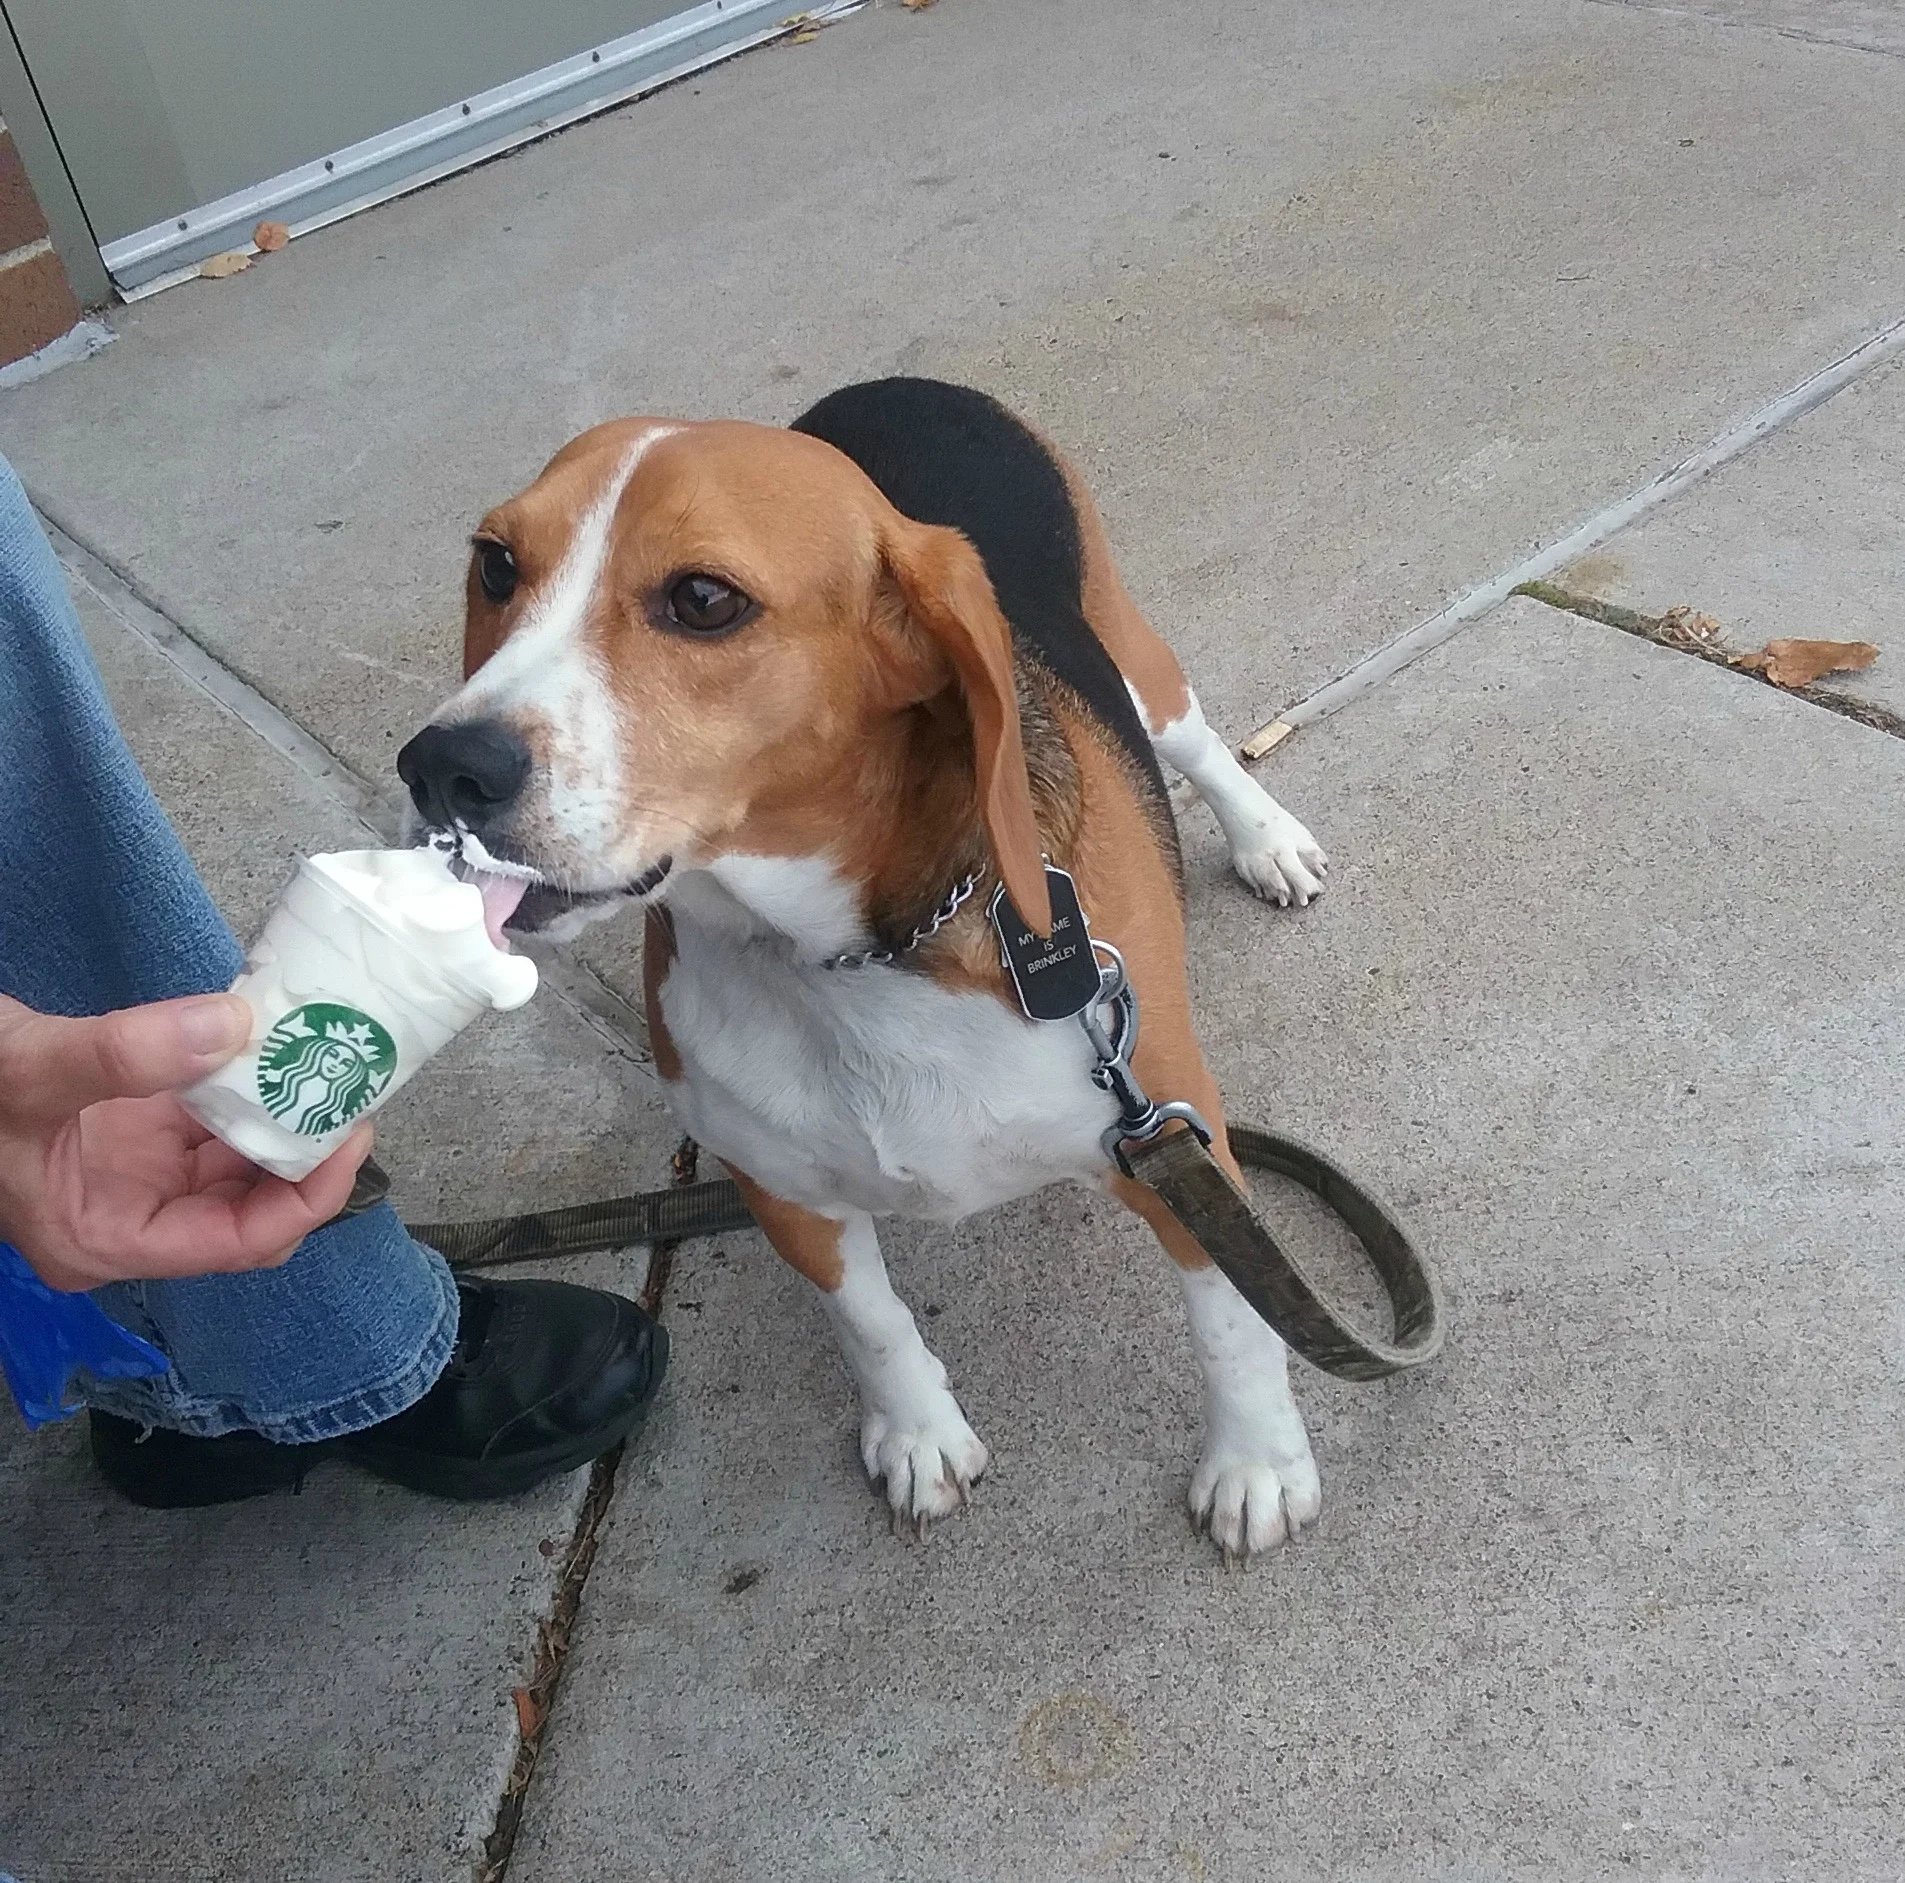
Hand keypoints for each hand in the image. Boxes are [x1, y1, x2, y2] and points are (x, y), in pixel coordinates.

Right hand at [0, 992, 371, 1291]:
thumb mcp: (26, 1069)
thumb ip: (121, 1054)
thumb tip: (231, 1027)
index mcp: (104, 1238)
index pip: (238, 1243)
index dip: (307, 1197)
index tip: (351, 1135)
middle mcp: (129, 1216)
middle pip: (251, 1205)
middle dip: (306, 1151)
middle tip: (351, 1084)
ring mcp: (133, 1173)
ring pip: (238, 1159)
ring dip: (283, 1113)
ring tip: (327, 1060)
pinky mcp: (134, 1130)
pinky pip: (212, 1119)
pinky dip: (247, 1085)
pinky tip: (274, 1044)